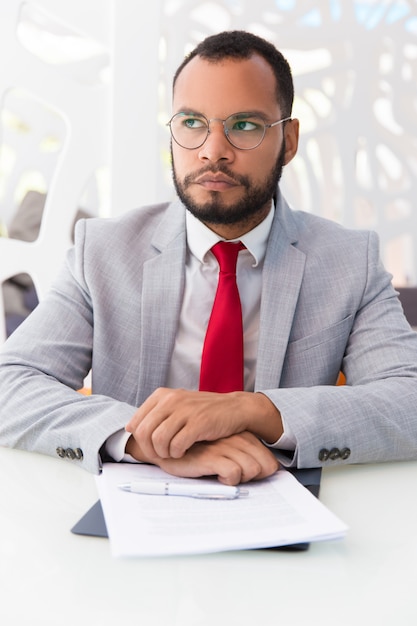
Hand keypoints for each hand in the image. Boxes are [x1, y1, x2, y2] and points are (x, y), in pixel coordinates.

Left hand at [125, 387, 281, 459]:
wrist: (235, 408)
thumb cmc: (203, 411)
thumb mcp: (176, 405)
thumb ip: (155, 413)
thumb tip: (130, 427)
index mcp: (162, 395)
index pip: (136, 423)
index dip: (140, 441)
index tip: (151, 447)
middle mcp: (171, 400)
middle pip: (144, 433)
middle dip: (150, 450)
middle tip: (162, 455)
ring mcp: (185, 411)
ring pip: (158, 440)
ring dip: (164, 453)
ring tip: (174, 453)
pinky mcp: (198, 423)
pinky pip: (176, 445)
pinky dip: (178, 453)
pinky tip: (185, 451)